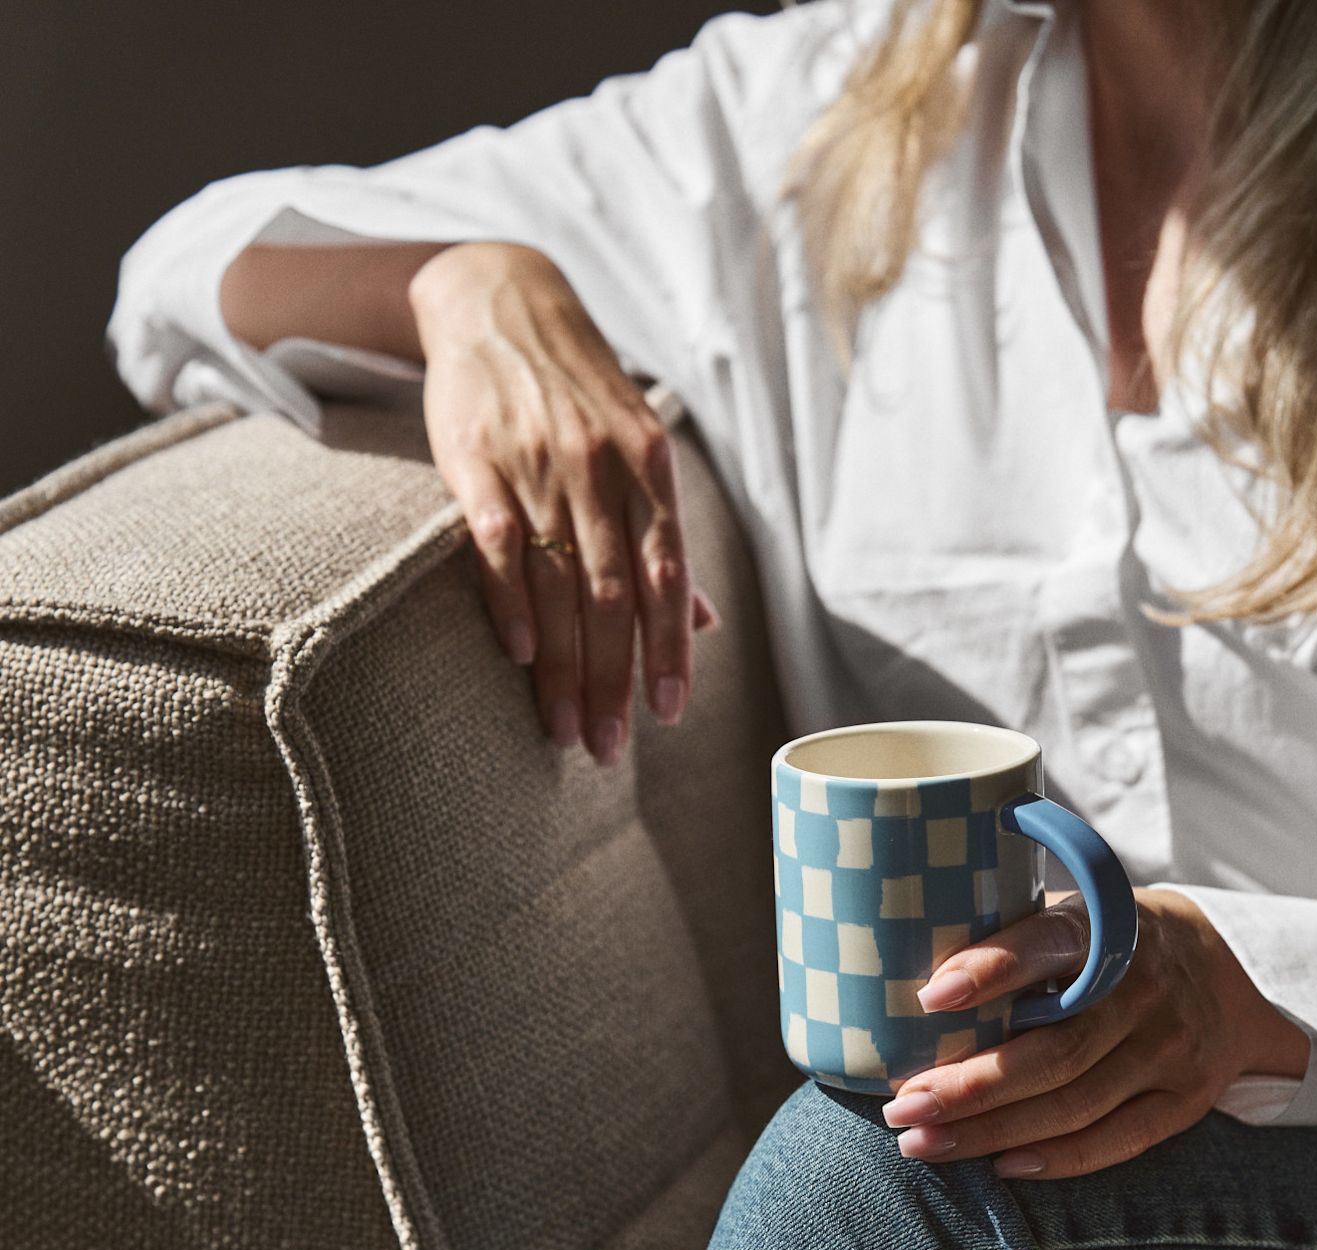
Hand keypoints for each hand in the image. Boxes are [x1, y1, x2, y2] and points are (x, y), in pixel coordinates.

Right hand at [408, 241, 717, 766]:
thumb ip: (664, 537)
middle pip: (614, 596)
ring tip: (565, 729)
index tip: (665, 715)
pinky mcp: (476, 461)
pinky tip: (522, 657)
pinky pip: (498, 544)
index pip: (667, 577)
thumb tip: (704, 625)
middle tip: (608, 747)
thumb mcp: (636, 449)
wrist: (499, 300)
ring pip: (560, 584)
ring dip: (565, 667)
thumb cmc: (576, 393)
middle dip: (615, 679)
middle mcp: (601, 467)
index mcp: (650, 467)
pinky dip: (512, 604)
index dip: (668, 651)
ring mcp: (538, 463)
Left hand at [880, 888, 1311, 1180]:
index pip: (1049, 946)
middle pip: (1054, 1051)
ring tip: (922, 1142)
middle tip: (901, 1106)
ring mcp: (1170, 1047)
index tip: (929, 996)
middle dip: (970, 1086)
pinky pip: (1120, 1139)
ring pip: (1075, 1103)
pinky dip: (1059, 1158)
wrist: (1223, 967)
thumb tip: (889, 968)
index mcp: (1107, 927)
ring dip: (993, 1131)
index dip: (992, 969)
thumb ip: (1004, 935)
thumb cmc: (1103, 944)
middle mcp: (1144, 988)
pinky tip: (1000, 1165)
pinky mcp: (1187, 1096)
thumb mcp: (1069, 913)